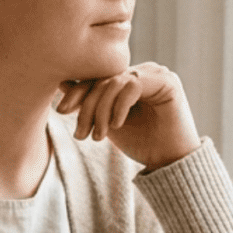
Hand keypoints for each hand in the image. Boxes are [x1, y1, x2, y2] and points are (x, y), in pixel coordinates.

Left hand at [57, 63, 200, 170]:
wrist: (170, 161)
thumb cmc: (142, 143)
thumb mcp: (107, 122)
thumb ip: (90, 103)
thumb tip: (63, 83)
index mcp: (127, 78)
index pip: (96, 77)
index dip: (77, 92)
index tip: (61, 111)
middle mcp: (141, 71)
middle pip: (103, 79)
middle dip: (87, 107)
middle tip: (82, 134)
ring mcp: (155, 73)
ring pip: (115, 82)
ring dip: (102, 110)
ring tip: (99, 135)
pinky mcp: (167, 81)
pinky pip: (132, 85)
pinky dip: (120, 106)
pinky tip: (117, 125)